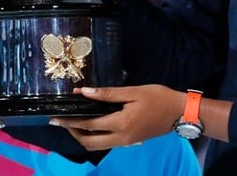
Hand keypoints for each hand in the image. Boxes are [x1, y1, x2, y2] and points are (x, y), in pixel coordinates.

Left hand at [48, 85, 183, 150]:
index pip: (88, 125)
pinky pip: (106, 143)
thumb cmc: (158, 98)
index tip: (56, 117)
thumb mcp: (133, 92)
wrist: (180, 113)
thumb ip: (108, 94)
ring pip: (97, 146)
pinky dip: (94, 136)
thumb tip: (84, 92)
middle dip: (72, 133)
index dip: (70, 121)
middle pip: (89, 142)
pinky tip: (91, 124)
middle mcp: (121, 138)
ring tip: (73, 122)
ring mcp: (126, 142)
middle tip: (61, 121)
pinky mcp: (130, 141)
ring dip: (82, 136)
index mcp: (121, 124)